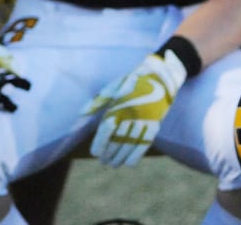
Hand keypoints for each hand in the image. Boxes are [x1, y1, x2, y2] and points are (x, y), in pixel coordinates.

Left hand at [81, 50, 185, 166]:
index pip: (105, 131)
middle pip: (117, 141)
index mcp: (118, 106)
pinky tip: (129, 163)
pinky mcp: (154, 125)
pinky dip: (136, 155)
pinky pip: (144, 144)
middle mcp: (130, 116)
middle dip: (109, 153)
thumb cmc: (131, 83)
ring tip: (113, 164)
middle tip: (104, 162)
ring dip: (120, 157)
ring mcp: (143, 121)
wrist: (159, 77)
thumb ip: (97, 102)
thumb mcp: (112, 88)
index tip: (96, 153)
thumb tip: (81, 114)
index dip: (100, 144)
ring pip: (129, 145)